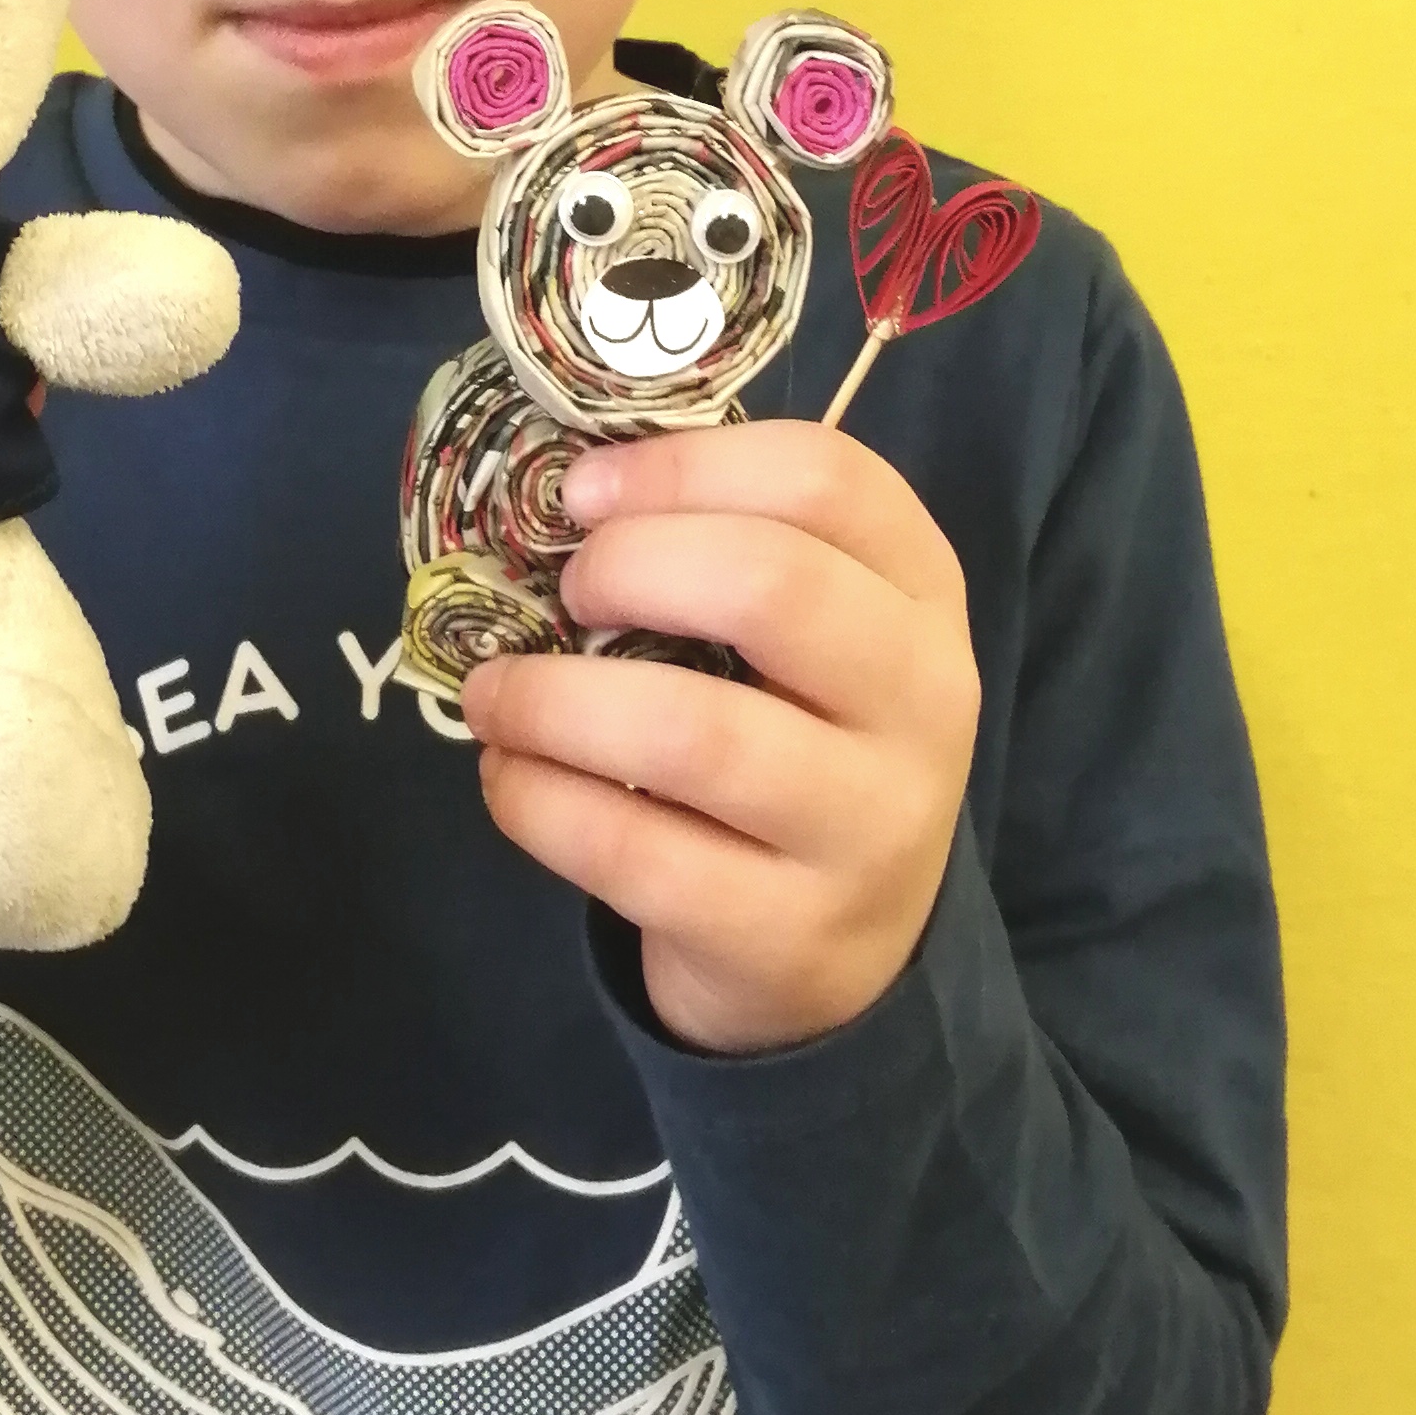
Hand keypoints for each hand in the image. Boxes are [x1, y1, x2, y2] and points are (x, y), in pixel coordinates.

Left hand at [461, 423, 978, 1054]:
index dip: (683, 467)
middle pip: (773, 586)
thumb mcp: (801, 637)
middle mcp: (920, 702)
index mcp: (921, 592)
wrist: (846, 947)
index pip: (826, 478)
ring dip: (554, 701)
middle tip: (564, 593)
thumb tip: (565, 495)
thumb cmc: (794, 742)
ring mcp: (866, 828)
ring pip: (694, 733)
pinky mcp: (788, 933)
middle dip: (629, 567)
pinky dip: (539, 801)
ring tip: (494, 695)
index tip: (583, 493)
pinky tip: (509, 776)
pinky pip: (635, 850)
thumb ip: (718, 547)